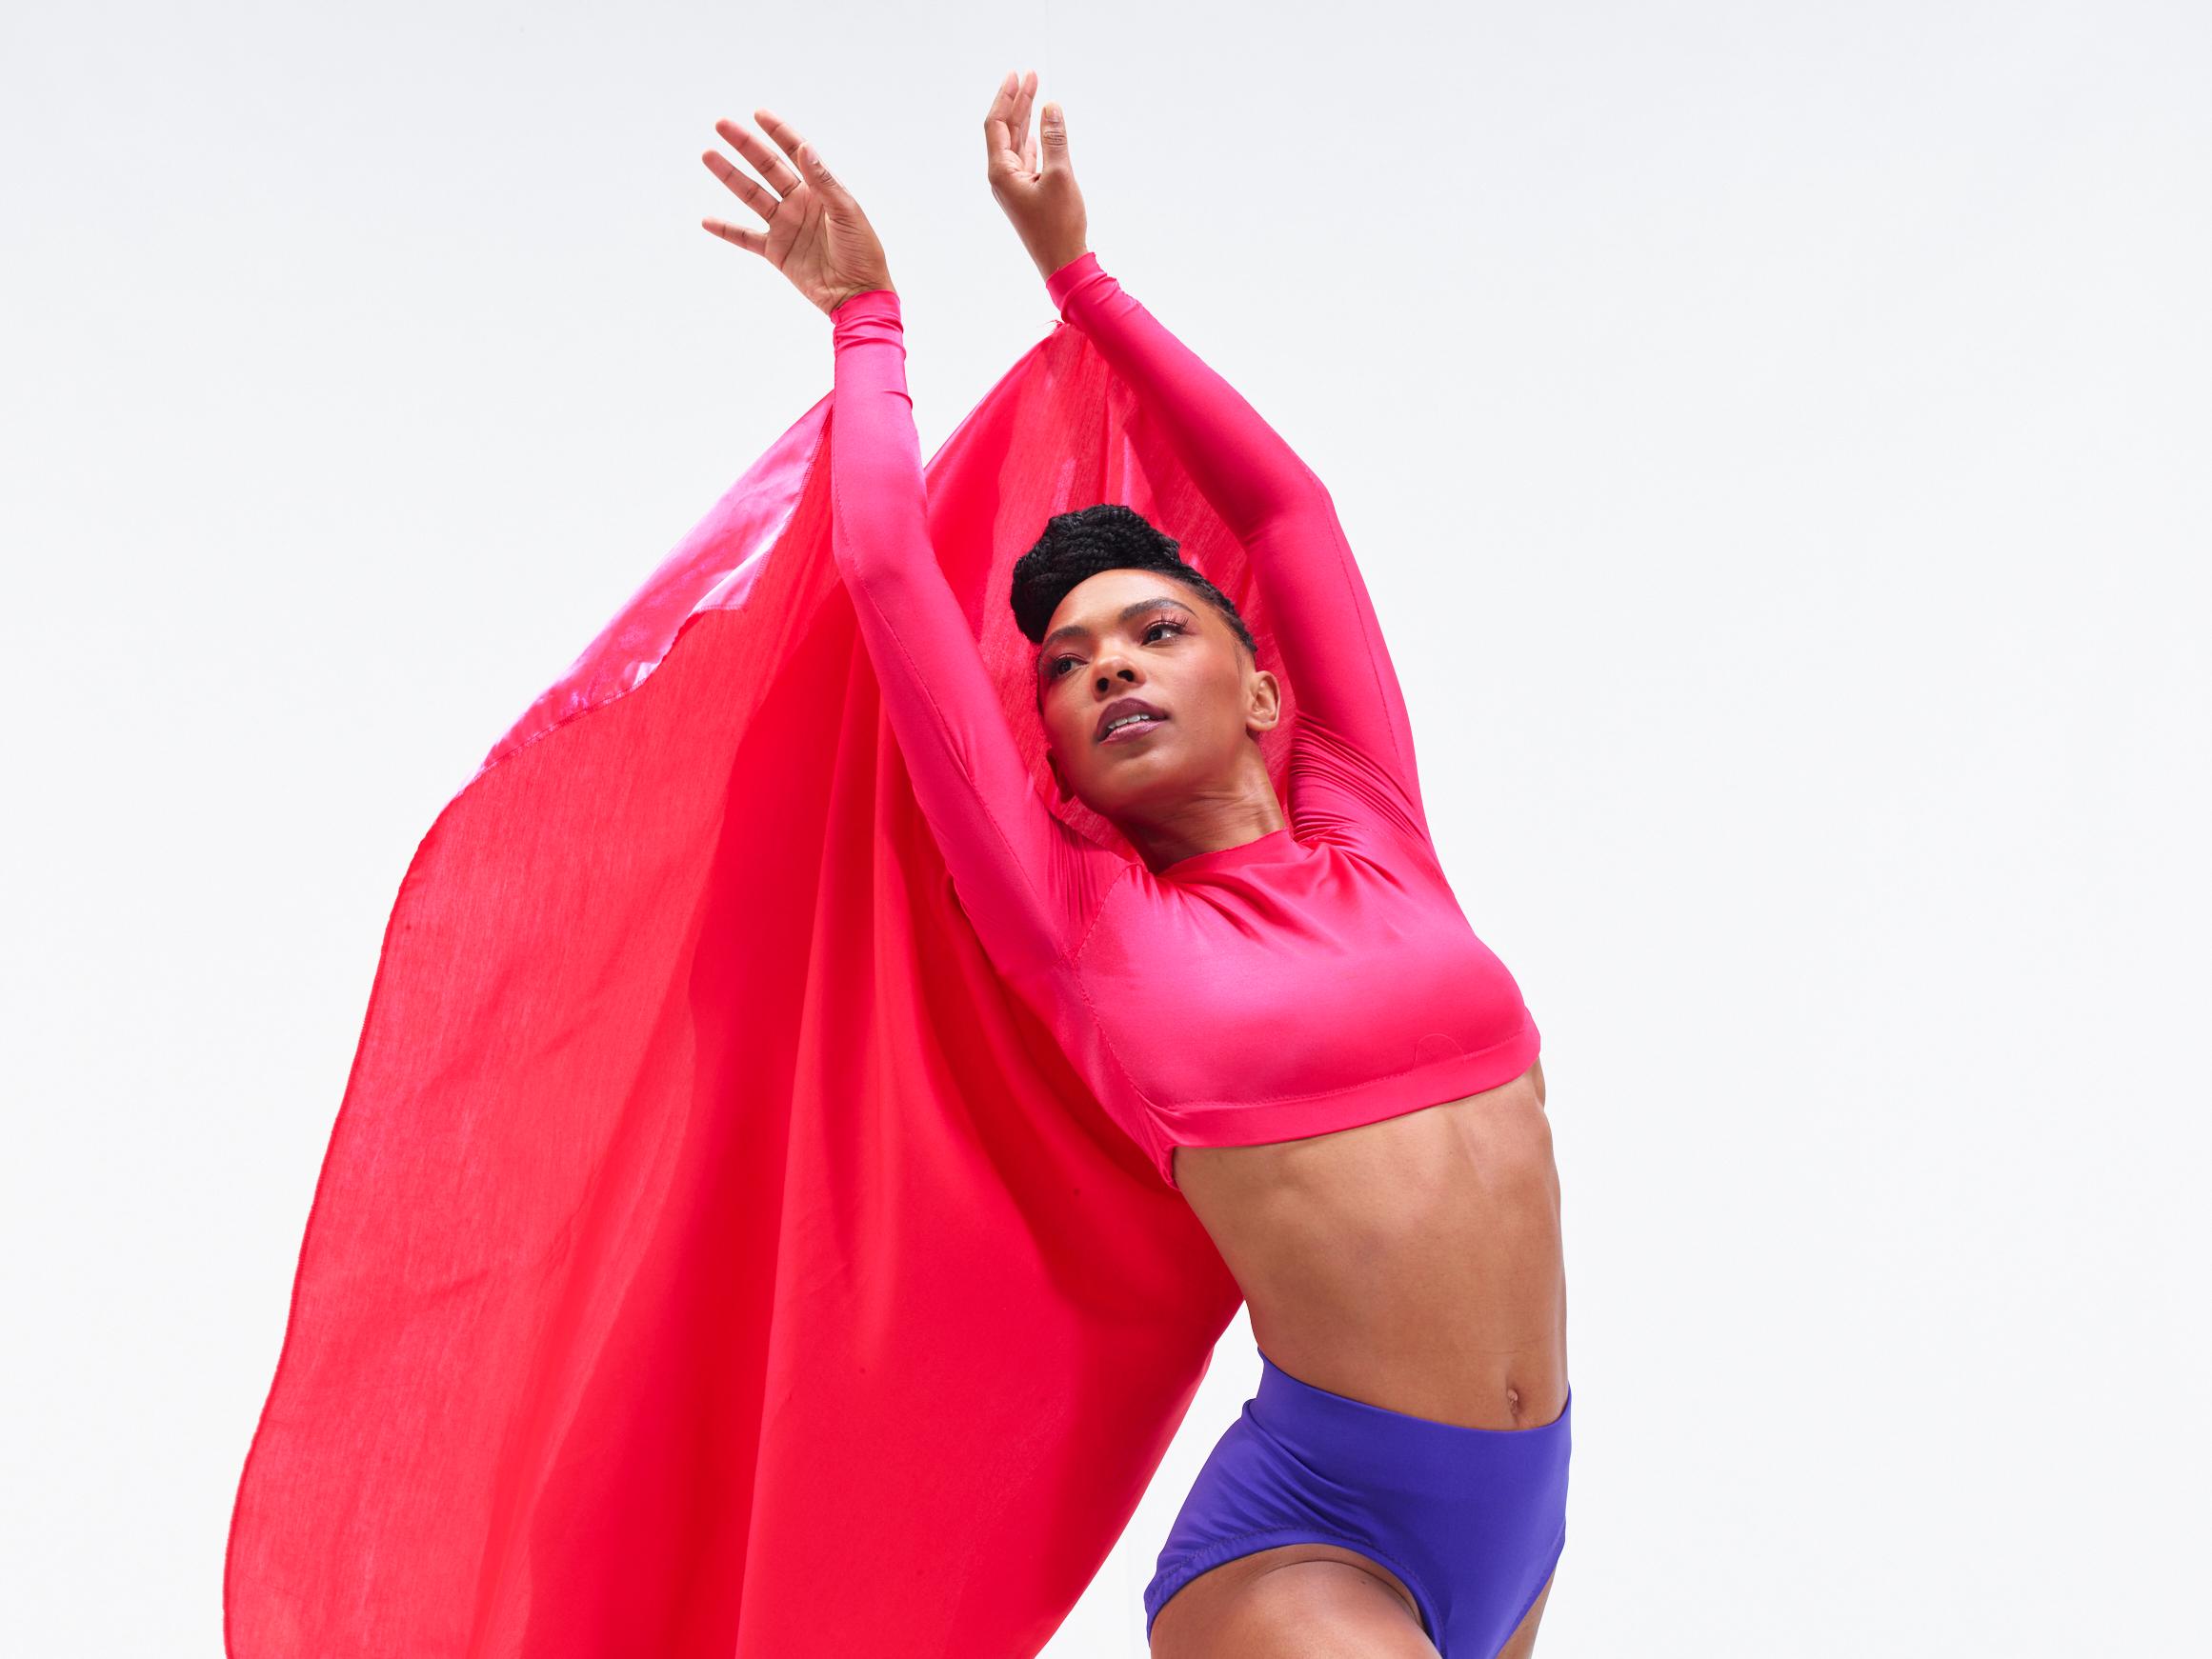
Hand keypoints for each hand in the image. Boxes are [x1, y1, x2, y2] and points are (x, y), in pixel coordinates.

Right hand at [701, 109, 893, 316]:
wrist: (858, 296)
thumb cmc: (862, 253)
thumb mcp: (847, 213)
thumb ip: (824, 182)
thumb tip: (805, 148)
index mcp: (820, 190)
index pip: (795, 153)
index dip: (778, 132)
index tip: (759, 114)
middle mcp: (800, 203)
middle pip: (767, 168)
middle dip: (745, 145)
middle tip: (722, 125)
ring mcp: (786, 226)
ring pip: (751, 195)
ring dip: (730, 176)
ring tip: (708, 155)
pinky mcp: (777, 252)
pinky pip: (746, 238)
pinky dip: (726, 230)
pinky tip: (706, 220)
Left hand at [984, 70, 1087, 282]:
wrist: (1063, 263)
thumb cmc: (1059, 225)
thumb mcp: (1060, 175)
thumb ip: (1055, 139)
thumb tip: (1051, 107)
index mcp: (1001, 172)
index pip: (997, 125)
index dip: (1006, 97)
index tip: (1018, 75)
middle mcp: (1002, 178)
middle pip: (1006, 130)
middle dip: (1018, 102)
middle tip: (1031, 75)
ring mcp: (1014, 187)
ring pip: (1017, 144)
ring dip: (1026, 118)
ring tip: (1036, 93)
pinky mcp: (1028, 194)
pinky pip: (1026, 159)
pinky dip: (1032, 140)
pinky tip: (1036, 131)